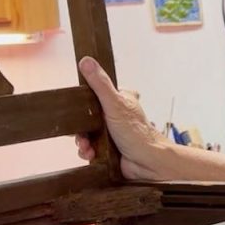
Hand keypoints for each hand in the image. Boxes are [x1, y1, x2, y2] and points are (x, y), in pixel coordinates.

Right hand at [76, 56, 166, 179]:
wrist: (147, 163)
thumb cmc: (137, 133)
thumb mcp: (115, 104)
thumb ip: (100, 84)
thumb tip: (86, 61)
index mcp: (120, 99)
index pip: (97, 93)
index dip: (85, 101)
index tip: (77, 107)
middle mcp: (116, 115)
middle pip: (88, 116)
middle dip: (80, 128)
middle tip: (80, 134)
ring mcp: (112, 133)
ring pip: (87, 134)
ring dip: (82, 142)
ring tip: (86, 147)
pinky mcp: (108, 149)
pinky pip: (90, 148)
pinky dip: (88, 152)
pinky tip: (90, 154)